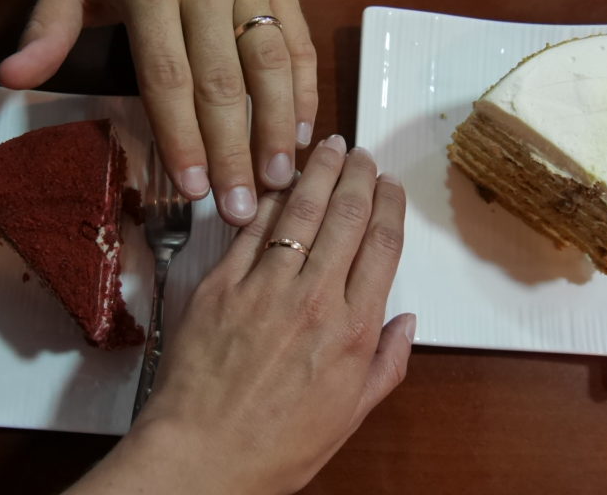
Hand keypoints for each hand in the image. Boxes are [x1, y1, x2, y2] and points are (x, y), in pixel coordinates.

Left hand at [0, 0, 318, 226]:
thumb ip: (47, 28)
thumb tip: (13, 78)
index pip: (167, 76)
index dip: (182, 137)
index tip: (192, 187)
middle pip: (223, 82)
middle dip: (233, 151)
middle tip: (238, 206)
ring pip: (270, 64)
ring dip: (278, 127)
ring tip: (277, 179)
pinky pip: (299, 43)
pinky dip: (305, 91)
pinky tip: (303, 135)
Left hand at [66, 136, 414, 494]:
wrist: (201, 457)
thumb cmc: (275, 446)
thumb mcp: (351, 415)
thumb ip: (386, 364)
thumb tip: (405, 324)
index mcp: (352, 330)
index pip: (382, 246)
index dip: (389, 206)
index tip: (391, 186)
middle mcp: (313, 299)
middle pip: (346, 217)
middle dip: (358, 176)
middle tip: (361, 154)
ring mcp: (263, 287)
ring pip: (299, 212)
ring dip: (317, 173)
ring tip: (327, 149)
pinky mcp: (220, 285)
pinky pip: (249, 230)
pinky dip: (268, 200)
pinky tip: (277, 183)